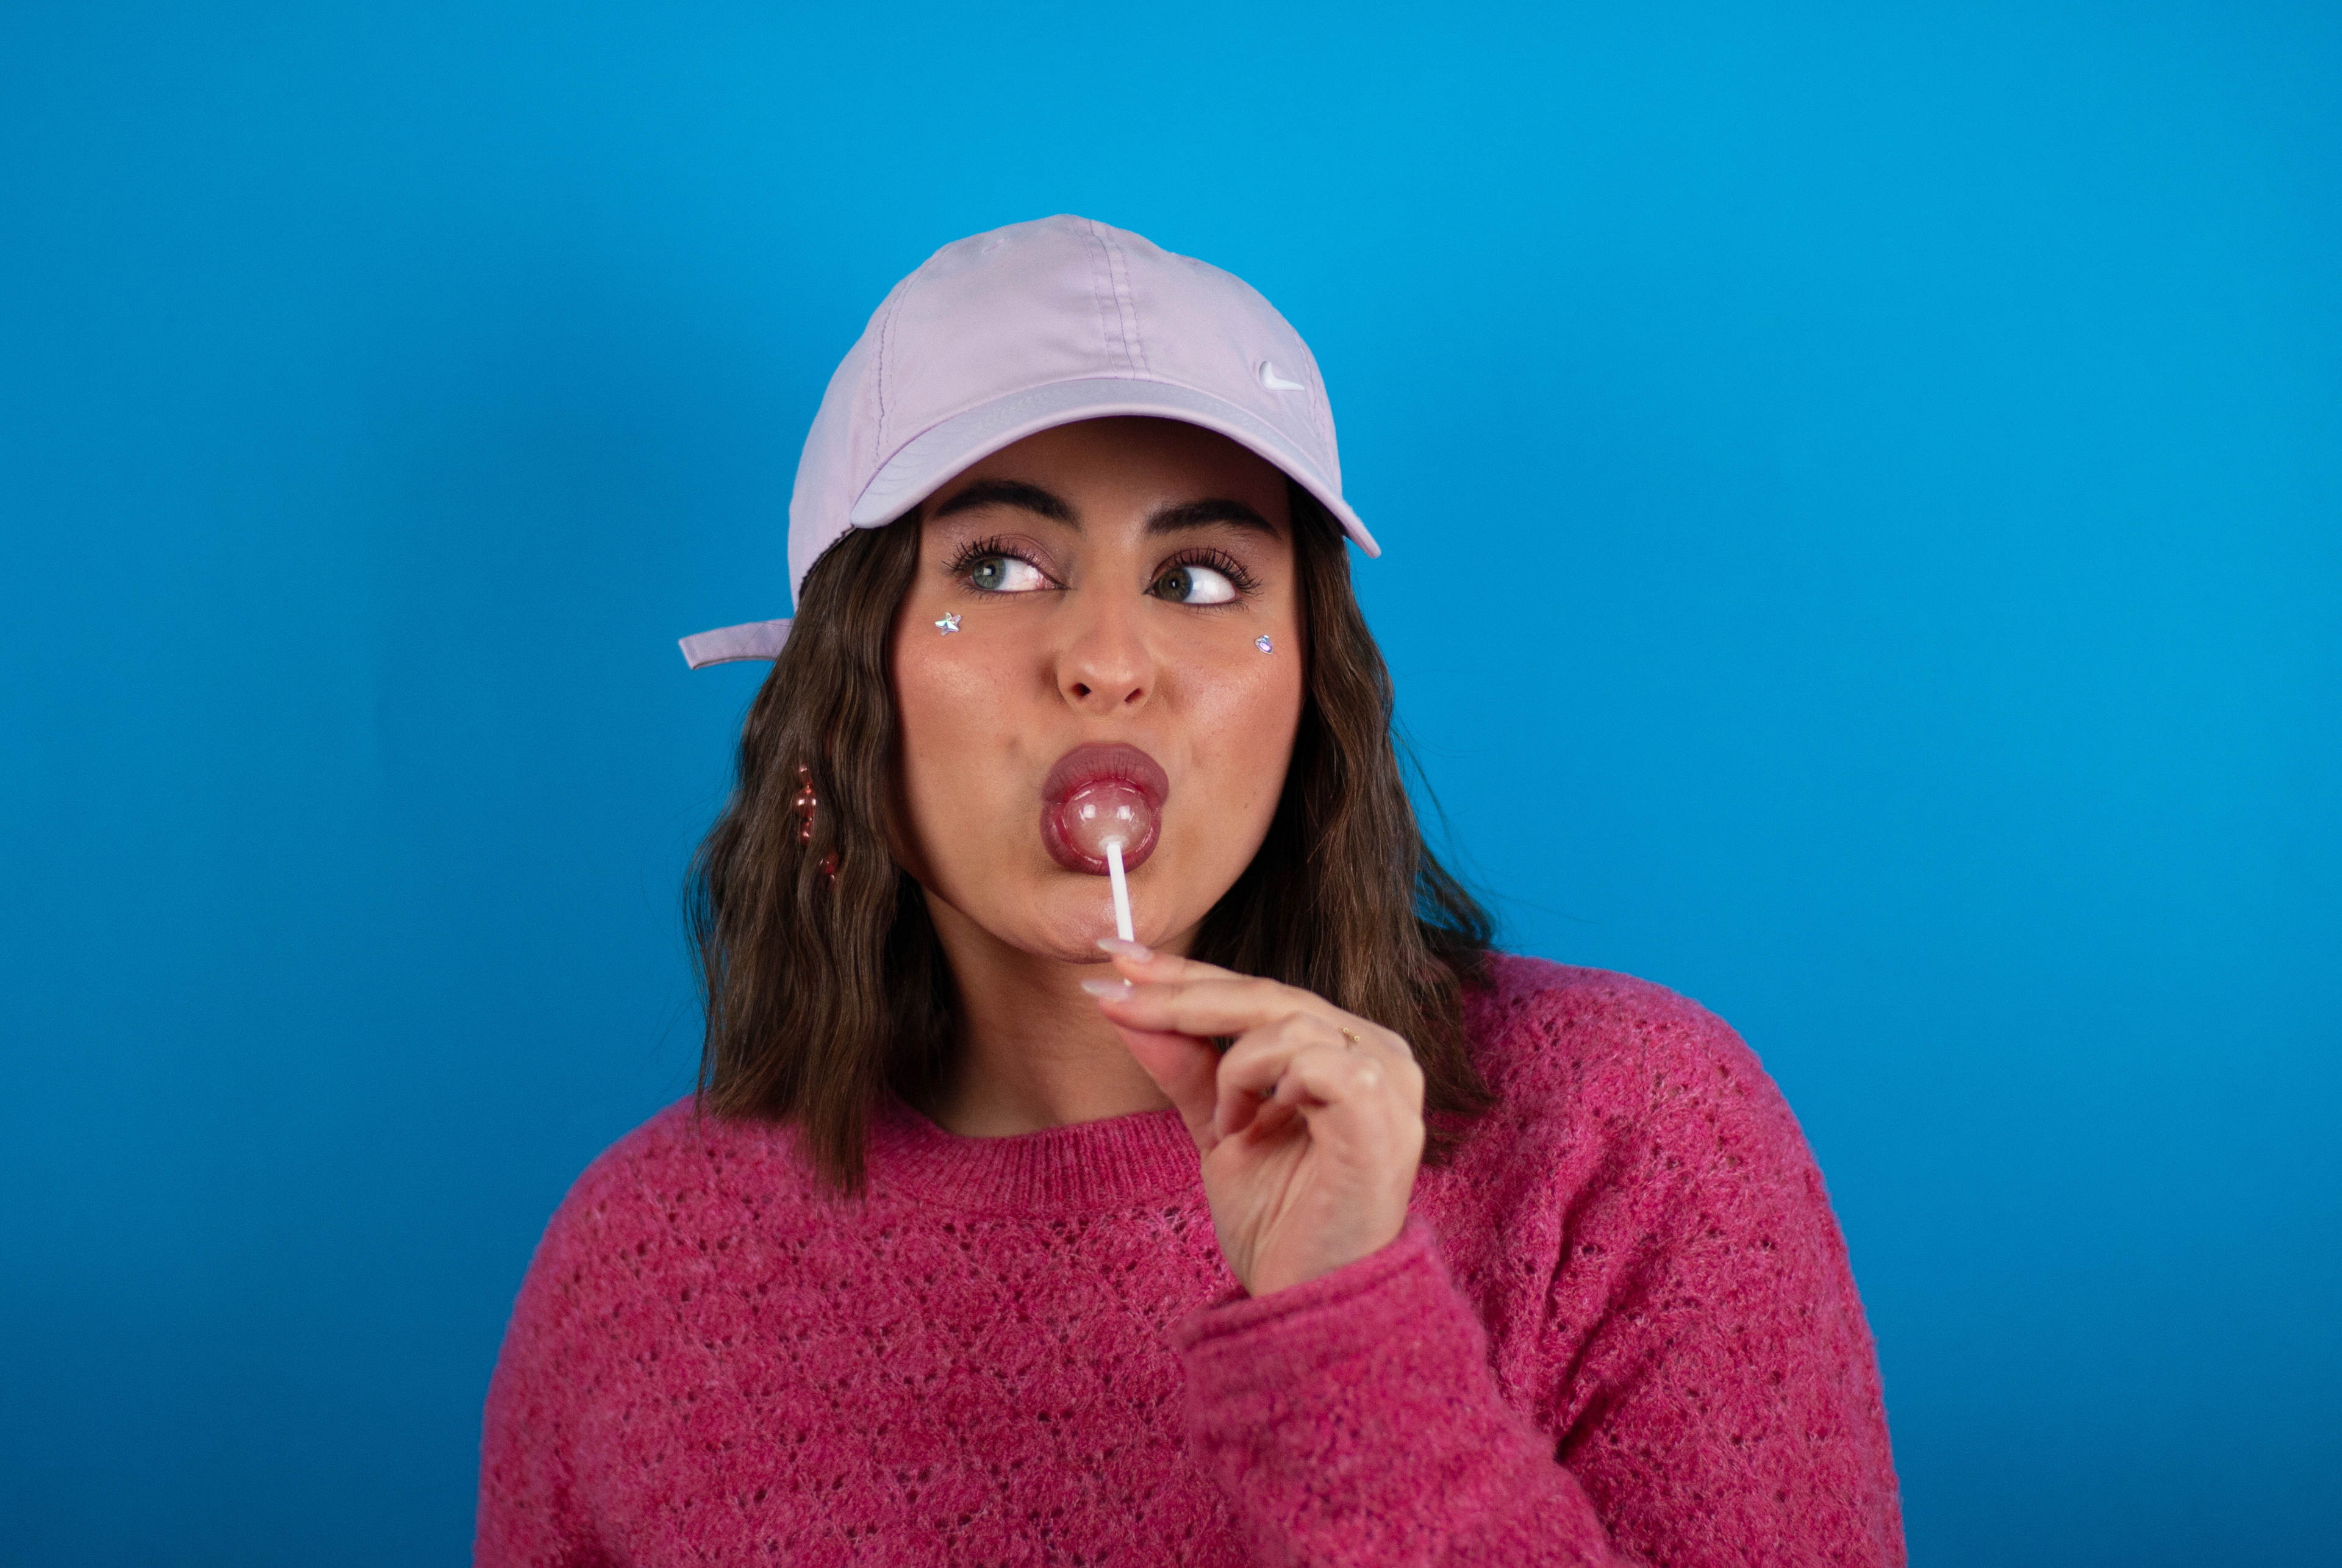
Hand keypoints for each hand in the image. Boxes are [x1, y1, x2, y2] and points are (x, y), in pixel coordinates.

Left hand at [1084, 941, 1425, 1296]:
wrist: (1309, 1304)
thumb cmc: (1280, 1223)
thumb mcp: (1217, 1128)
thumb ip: (1185, 1066)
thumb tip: (1122, 1002)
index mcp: (1346, 1048)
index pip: (1260, 992)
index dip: (1187, 972)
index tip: (1117, 958)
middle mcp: (1378, 1052)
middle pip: (1268, 994)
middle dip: (1180, 993)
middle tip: (1114, 993)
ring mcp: (1390, 1080)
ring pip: (1286, 1021)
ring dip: (1232, 1071)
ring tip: (1227, 1128)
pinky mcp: (1382, 1114)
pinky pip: (1311, 1061)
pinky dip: (1265, 1086)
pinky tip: (1254, 1127)